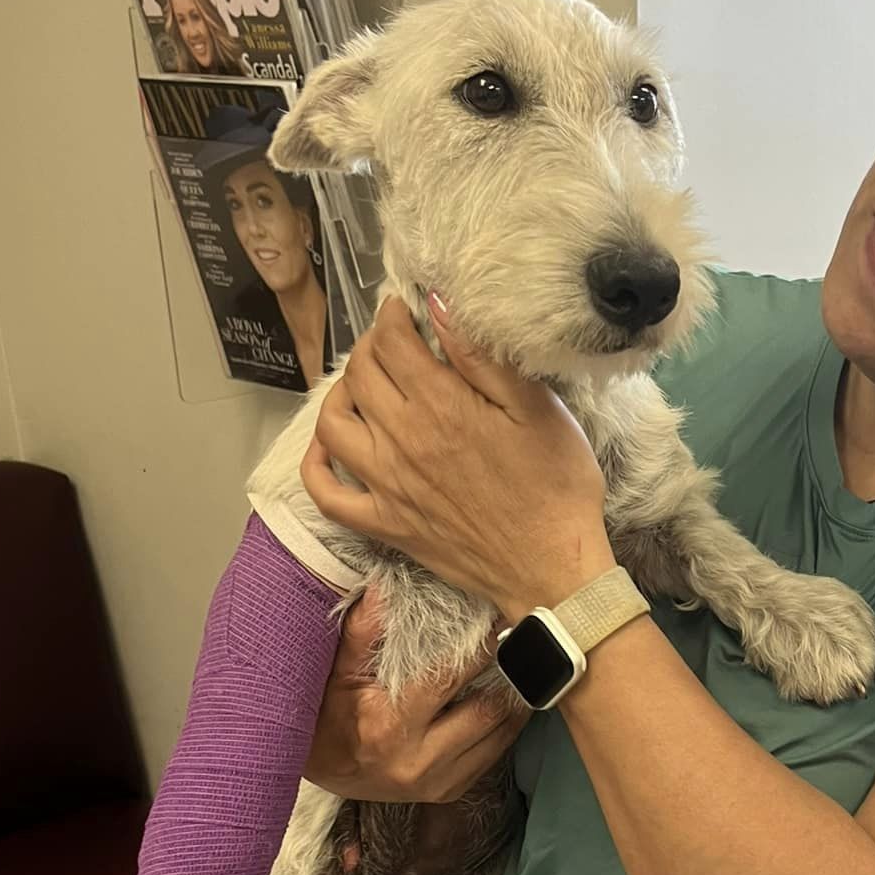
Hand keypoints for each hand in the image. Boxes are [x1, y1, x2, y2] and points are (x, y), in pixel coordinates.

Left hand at [301, 294, 613, 617]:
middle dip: (372, 346)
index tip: (405, 309)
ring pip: (333, 423)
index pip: (392, 341)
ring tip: (365, 386)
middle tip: (394, 344)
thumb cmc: (556, 487)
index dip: (394, 314)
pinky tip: (332, 447)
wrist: (552, 567)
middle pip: (359, 374)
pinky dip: (318, 464)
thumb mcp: (537, 409)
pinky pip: (327, 493)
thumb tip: (439, 307)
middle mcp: (402, 441)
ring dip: (341, 393)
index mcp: (441, 405)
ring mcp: (387, 485)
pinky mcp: (385, 524)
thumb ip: (482, 357)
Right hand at [305, 587, 527, 802]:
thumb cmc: (329, 717)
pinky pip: (492, 757)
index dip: (480, 650)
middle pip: (486, 712)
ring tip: (527, 670)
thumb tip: (382, 587)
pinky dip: (504, 728)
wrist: (324, 773)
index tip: (503, 623)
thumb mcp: (339, 673)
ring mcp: (437, 782)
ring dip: (515, 702)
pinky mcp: (449, 792)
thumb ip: (363, 631)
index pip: (448, 679)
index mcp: (389, 726)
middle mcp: (418, 760)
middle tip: (527, 645)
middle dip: (509, 676)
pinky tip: (509, 702)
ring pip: (499, 737)